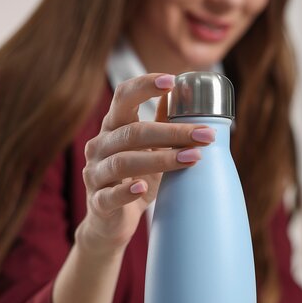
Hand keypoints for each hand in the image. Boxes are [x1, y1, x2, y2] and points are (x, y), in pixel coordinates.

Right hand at [78, 73, 216, 254]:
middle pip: (133, 132)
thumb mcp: (150, 149)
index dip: (145, 86)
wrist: (112, 222)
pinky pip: (110, 195)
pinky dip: (126, 191)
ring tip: (193, 158)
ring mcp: (95, 174)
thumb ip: (160, 122)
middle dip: (172, 132)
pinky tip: (143, 188)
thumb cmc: (135, 180)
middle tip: (205, 135)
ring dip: (161, 159)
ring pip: (124, 161)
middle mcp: (99, 146)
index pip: (123, 97)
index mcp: (113, 127)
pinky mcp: (98, 202)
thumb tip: (181, 91)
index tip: (172, 80)